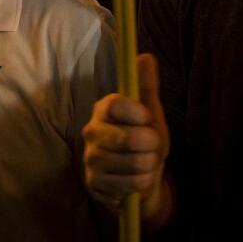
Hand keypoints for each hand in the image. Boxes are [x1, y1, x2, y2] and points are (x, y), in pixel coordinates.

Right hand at [83, 54, 168, 214]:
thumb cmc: (144, 142)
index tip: (147, 119)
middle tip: (152, 147)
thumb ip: (146, 86)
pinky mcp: (94, 183)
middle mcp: (91, 131)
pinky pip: (128, 184)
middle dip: (151, 146)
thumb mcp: (150, 114)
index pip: (115, 104)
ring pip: (132, 163)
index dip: (137, 113)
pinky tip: (137, 180)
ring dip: (149, 166)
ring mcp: (90, 159)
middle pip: (127, 138)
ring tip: (146, 164)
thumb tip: (145, 56)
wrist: (140, 179)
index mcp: (104, 110)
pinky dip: (141, 184)